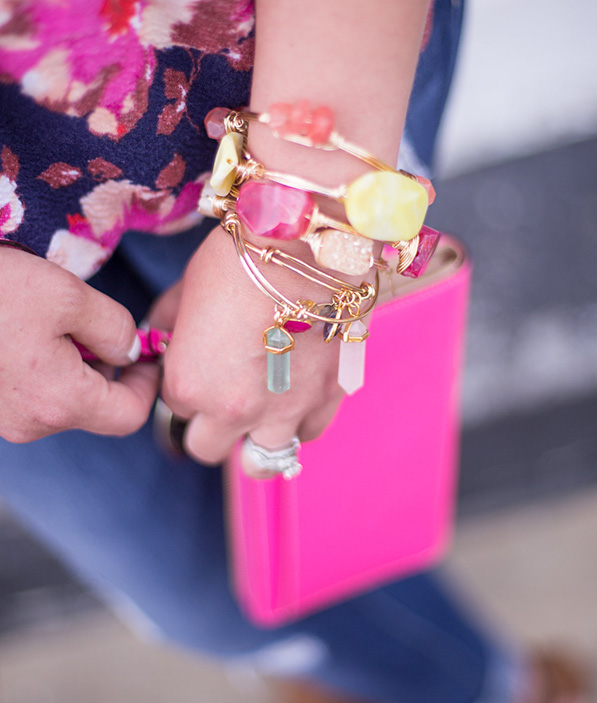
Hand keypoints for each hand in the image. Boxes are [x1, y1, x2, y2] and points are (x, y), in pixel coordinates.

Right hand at [0, 251, 158, 442]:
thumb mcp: (68, 295)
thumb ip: (115, 328)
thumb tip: (131, 350)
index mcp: (59, 401)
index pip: (128, 416)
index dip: (146, 383)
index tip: (149, 352)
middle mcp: (30, 423)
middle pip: (94, 409)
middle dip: (106, 370)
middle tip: (96, 325)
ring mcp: (2, 419)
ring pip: (61, 400)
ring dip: (72, 365)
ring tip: (49, 320)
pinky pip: (30, 393)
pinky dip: (41, 366)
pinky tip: (24, 330)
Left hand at [161, 226, 343, 469]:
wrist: (309, 241)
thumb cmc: (242, 255)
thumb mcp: (187, 287)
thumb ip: (171, 324)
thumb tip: (164, 337)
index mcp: (189, 384)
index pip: (174, 407)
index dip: (186, 381)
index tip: (200, 361)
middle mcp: (233, 410)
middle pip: (207, 448)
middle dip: (210, 424)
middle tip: (224, 391)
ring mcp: (283, 411)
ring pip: (259, 460)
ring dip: (255, 437)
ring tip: (262, 405)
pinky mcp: (326, 400)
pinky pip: (307, 434)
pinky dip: (300, 420)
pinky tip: (297, 391)